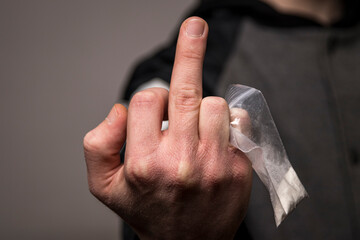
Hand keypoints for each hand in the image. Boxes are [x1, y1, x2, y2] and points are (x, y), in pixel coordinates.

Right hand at [83, 17, 251, 239]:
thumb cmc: (147, 210)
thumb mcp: (104, 186)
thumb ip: (97, 143)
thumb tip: (120, 109)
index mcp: (142, 162)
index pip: (147, 101)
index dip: (150, 100)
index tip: (154, 107)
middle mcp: (180, 162)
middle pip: (186, 92)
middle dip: (190, 50)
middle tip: (196, 25)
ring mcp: (214, 165)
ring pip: (214, 105)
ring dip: (202, 107)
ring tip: (193, 129)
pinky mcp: (238, 169)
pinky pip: (237, 126)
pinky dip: (225, 125)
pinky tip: (214, 141)